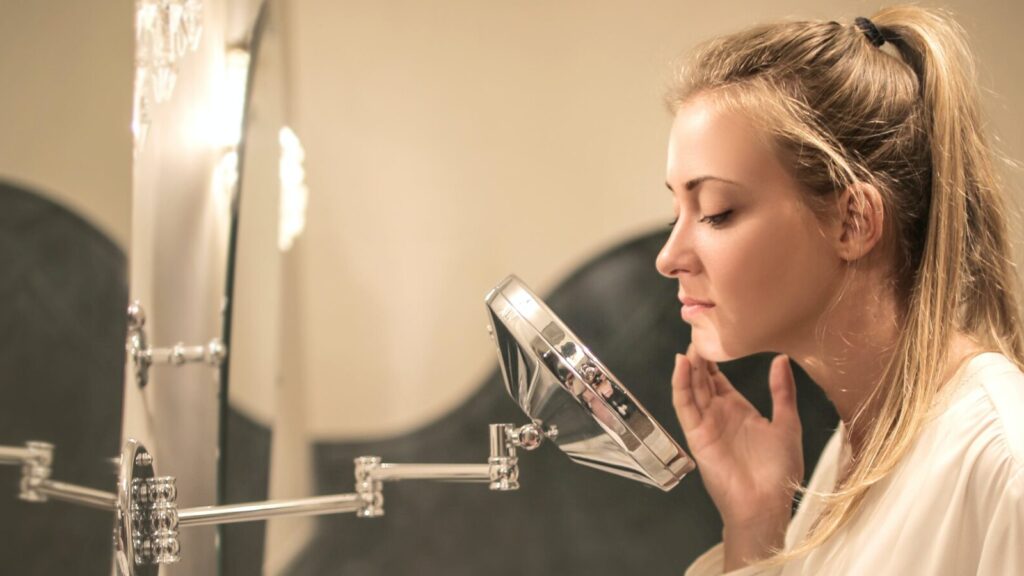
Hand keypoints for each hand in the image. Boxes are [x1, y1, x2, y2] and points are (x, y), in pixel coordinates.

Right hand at [672, 344, 802, 568]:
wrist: (766, 503)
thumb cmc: (780, 470)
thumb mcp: (787, 424)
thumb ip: (782, 392)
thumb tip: (781, 359)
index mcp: (739, 410)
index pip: (719, 378)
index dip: (714, 357)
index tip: (713, 332)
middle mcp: (719, 414)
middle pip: (702, 379)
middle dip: (698, 356)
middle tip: (697, 328)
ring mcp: (705, 423)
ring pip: (691, 388)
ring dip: (688, 366)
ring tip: (690, 343)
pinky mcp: (696, 434)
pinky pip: (685, 406)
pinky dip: (680, 384)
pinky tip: (681, 365)